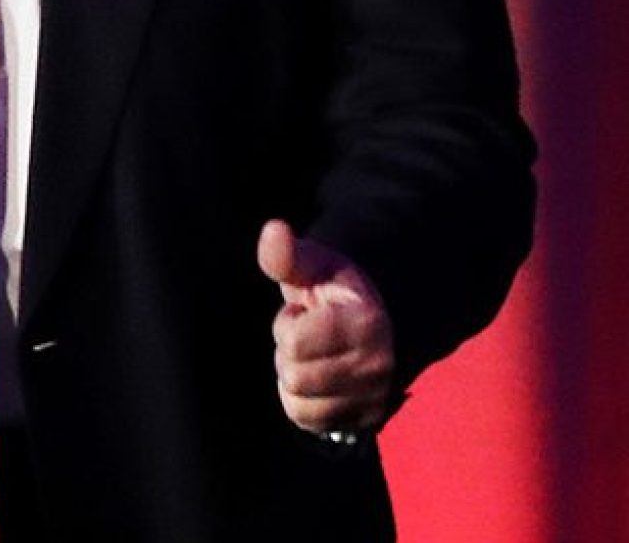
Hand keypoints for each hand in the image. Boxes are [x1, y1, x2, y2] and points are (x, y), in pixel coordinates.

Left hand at [257, 220, 394, 435]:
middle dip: (289, 353)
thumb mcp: (312, 263)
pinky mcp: (364, 419)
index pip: (294, 342)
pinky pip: (310, 422)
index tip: (305, 312)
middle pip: (294, 377)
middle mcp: (377, 367)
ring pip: (300, 404)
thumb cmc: (333, 288)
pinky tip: (315, 378)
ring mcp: (373, 397)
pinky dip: (302, 402)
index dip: (288, 324)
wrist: (373, 319)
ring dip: (295, 378)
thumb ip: (286, 254)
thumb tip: (274, 230)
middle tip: (309, 335)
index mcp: (365, 323)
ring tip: (314, 355)